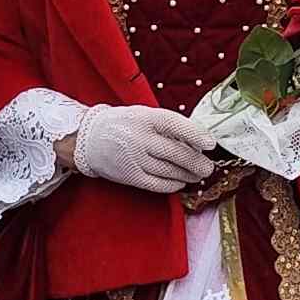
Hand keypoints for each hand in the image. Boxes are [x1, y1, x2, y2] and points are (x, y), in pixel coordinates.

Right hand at [62, 105, 213, 195]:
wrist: (89, 139)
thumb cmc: (124, 125)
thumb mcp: (143, 114)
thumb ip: (167, 125)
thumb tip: (197, 141)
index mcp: (145, 118)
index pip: (175, 125)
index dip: (195, 135)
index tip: (210, 144)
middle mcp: (140, 139)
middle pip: (176, 153)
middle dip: (197, 162)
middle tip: (208, 166)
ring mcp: (135, 159)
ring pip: (170, 171)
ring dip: (189, 174)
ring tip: (198, 174)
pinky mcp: (131, 176)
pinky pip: (158, 184)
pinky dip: (173, 185)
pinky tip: (180, 182)